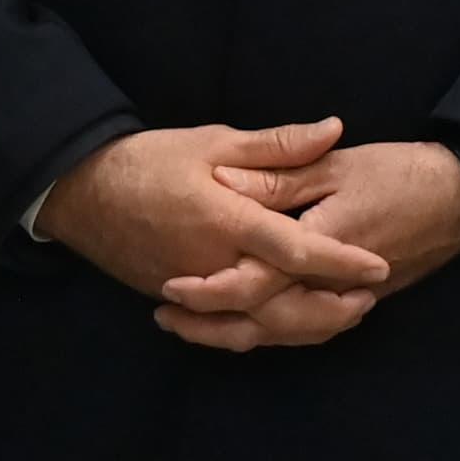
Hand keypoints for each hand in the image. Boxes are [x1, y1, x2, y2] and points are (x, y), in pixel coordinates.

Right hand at [41, 121, 393, 350]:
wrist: (80, 191)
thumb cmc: (150, 160)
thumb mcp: (215, 140)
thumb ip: (278, 145)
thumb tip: (335, 129)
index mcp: (226, 219)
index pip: (293, 248)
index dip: (339, 260)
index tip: (379, 266)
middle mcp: (209, 263)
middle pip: (276, 304)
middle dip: (326, 310)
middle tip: (369, 300)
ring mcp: (188, 288)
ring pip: (250, 324)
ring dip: (298, 326)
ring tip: (340, 317)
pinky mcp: (172, 298)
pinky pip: (221, 326)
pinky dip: (257, 331)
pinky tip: (286, 324)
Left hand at [158, 137, 459, 349]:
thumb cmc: (401, 171)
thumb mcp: (338, 165)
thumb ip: (281, 179)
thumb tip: (224, 185)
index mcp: (322, 246)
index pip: (256, 281)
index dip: (210, 290)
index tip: (170, 288)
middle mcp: (332, 284)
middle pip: (263, 322)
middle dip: (210, 325)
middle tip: (166, 316)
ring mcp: (347, 299)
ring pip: (283, 334)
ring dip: (235, 335)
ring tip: (193, 328)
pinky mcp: (360, 302)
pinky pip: (308, 332)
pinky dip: (273, 335)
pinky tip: (250, 326)